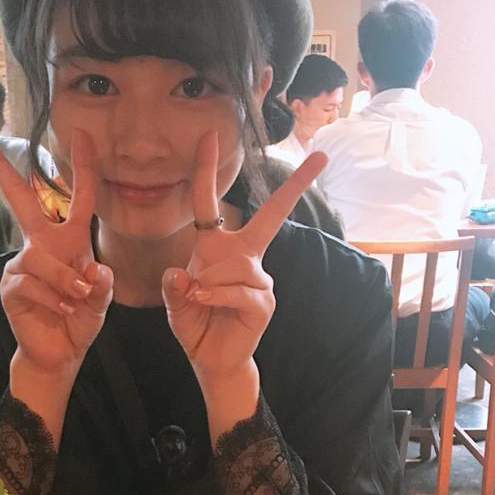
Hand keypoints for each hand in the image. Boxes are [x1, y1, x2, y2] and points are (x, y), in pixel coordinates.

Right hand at [0, 129, 112, 379]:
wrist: (59, 353)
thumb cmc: (79, 321)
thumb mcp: (100, 304)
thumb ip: (101, 287)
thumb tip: (95, 270)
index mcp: (69, 241)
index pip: (79, 198)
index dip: (82, 167)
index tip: (81, 133)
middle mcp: (42, 245)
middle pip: (21, 199)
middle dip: (2, 168)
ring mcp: (22, 264)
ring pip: (39, 258)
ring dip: (63, 280)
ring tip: (76, 301)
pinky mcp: (10, 285)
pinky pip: (31, 283)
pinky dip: (52, 299)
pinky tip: (63, 312)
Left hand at [162, 133, 327, 388]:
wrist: (212, 359)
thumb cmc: (196, 325)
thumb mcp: (175, 304)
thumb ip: (174, 288)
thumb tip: (179, 273)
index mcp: (217, 248)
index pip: (208, 203)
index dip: (205, 170)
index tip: (209, 135)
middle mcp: (244, 256)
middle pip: (271, 215)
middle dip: (296, 186)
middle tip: (320, 157)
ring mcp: (259, 277)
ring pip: (233, 267)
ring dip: (207, 284)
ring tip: (198, 300)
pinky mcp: (265, 301)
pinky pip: (238, 290)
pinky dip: (216, 297)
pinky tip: (206, 304)